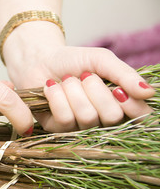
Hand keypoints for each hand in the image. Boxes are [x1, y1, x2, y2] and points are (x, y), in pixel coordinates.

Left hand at [3, 23, 154, 131]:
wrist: (40, 59)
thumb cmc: (72, 61)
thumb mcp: (101, 60)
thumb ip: (124, 74)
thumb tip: (148, 92)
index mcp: (118, 104)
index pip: (139, 117)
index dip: (132, 106)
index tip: (118, 89)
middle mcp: (101, 119)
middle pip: (112, 117)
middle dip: (96, 90)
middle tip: (85, 77)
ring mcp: (79, 126)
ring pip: (87, 117)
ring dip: (74, 91)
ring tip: (66, 81)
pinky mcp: (57, 129)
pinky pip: (65, 118)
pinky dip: (57, 96)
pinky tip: (51, 88)